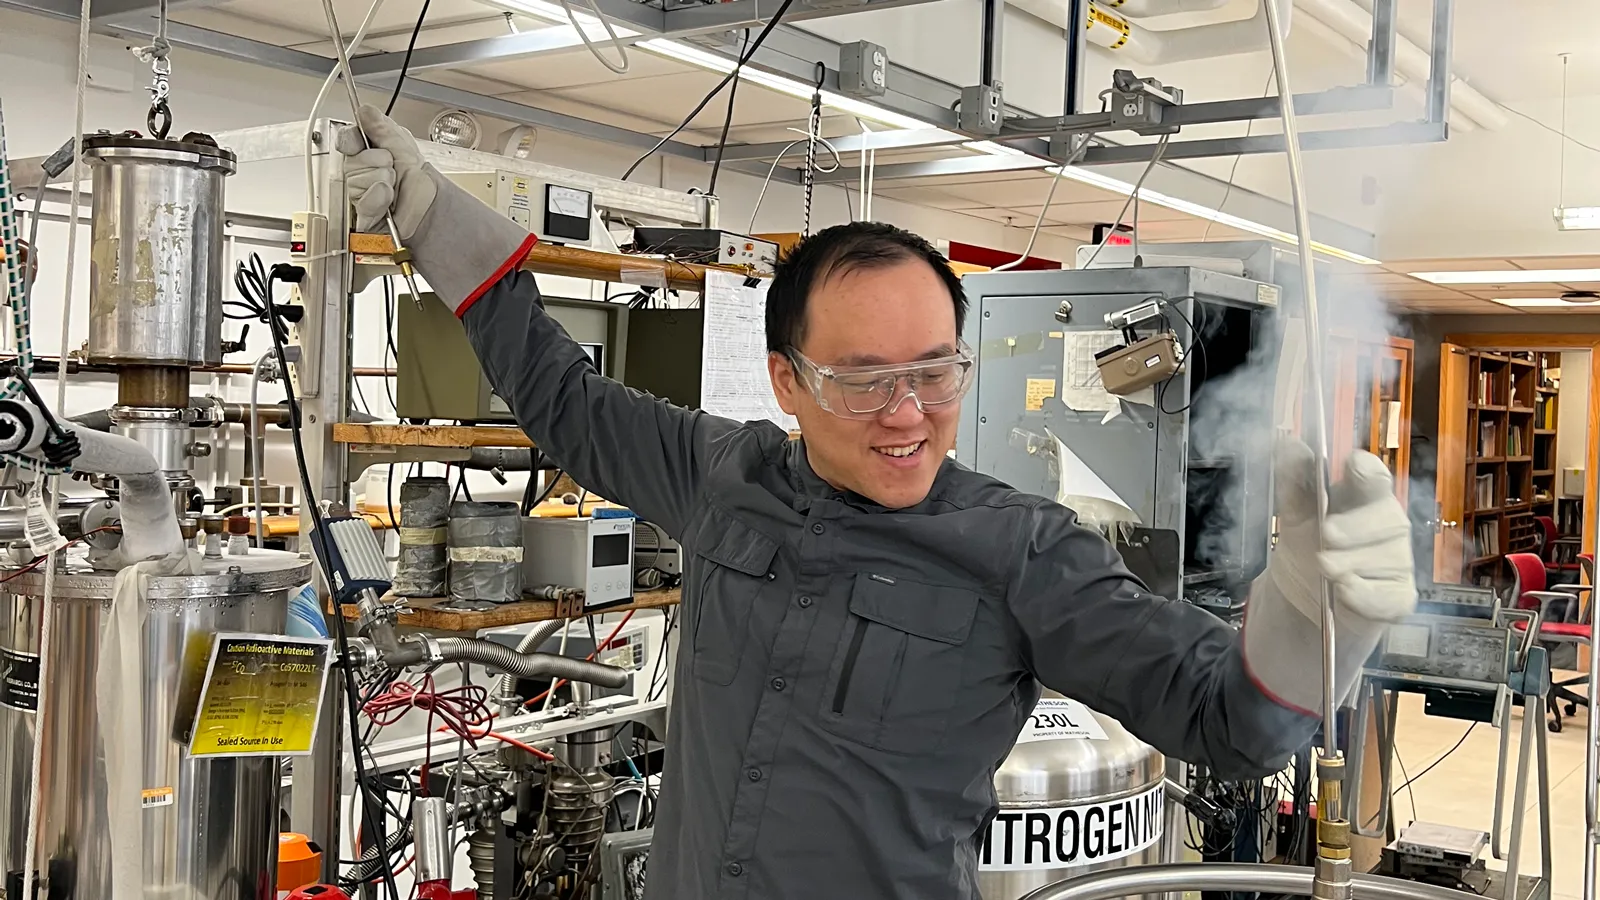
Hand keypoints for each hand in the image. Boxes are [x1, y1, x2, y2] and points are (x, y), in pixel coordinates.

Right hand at [337, 105, 437, 238]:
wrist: (431, 205)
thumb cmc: (418, 179)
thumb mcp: (403, 146)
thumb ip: (382, 128)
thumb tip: (365, 110)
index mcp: (365, 153)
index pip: (345, 141)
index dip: (350, 140)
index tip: (359, 141)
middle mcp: (359, 173)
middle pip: (351, 161)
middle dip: (377, 161)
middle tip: (392, 166)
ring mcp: (359, 194)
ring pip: (356, 181)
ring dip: (382, 179)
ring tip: (394, 185)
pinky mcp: (362, 215)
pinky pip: (364, 200)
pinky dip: (380, 196)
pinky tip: (389, 198)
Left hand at [1269, 437, 1415, 623]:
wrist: (1302, 594)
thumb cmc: (1307, 544)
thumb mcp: (1294, 511)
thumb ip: (1294, 479)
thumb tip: (1290, 444)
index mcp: (1364, 497)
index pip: (1375, 477)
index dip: (1367, 470)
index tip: (1355, 465)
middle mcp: (1387, 524)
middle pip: (1387, 517)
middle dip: (1356, 526)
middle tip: (1327, 534)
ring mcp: (1397, 560)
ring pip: (1384, 559)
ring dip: (1349, 563)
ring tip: (1324, 568)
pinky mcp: (1398, 595)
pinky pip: (1387, 595)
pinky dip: (1363, 594)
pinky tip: (1344, 589)